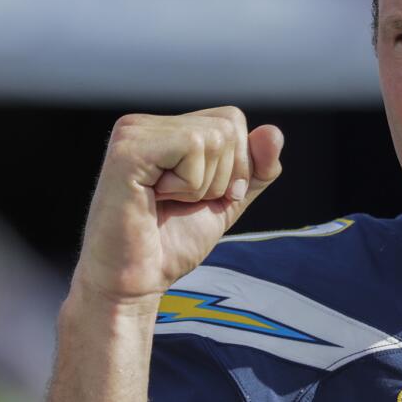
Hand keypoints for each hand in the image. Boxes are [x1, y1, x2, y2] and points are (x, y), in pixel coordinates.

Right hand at [69, 107, 283, 310]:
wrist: (137, 281)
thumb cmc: (172, 243)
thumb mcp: (228, 200)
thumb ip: (256, 168)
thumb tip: (273, 132)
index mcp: (164, 129)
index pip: (232, 120)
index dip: (236, 165)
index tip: (202, 197)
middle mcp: (145, 124)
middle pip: (229, 125)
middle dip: (223, 175)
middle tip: (181, 202)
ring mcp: (133, 133)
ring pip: (215, 137)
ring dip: (203, 185)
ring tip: (165, 201)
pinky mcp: (128, 150)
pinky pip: (193, 146)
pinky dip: (189, 184)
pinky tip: (155, 198)